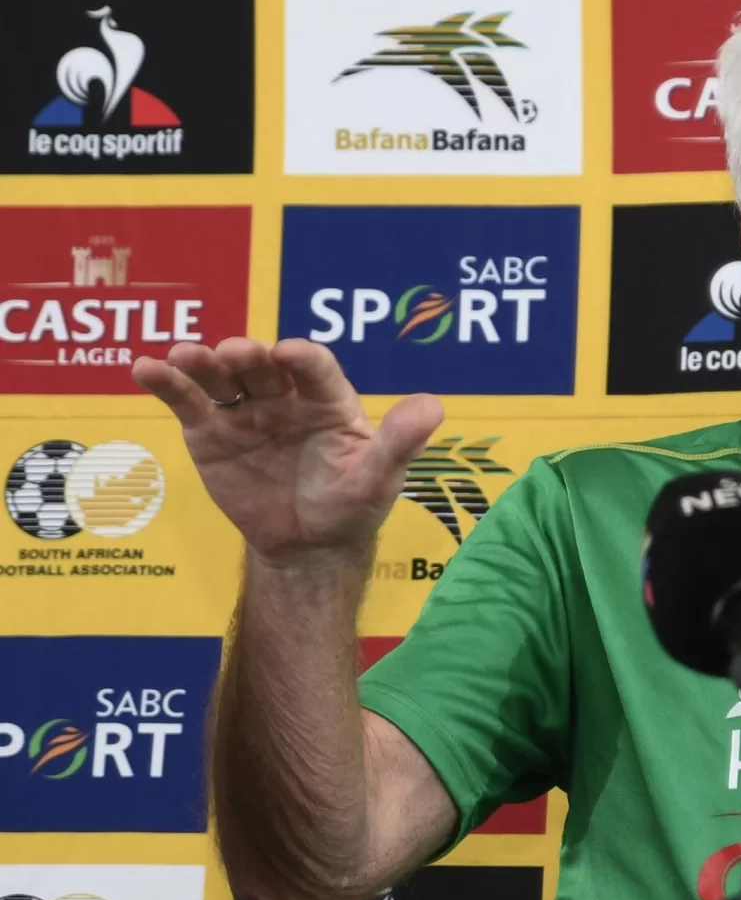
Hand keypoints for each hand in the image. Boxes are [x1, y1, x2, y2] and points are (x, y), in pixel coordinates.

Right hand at [131, 337, 442, 561]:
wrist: (308, 546)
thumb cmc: (350, 505)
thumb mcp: (381, 478)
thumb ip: (401, 442)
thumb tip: (434, 406)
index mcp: (329, 400)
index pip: (316, 368)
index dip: (302, 358)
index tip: (287, 354)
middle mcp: (284, 396)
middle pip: (261, 366)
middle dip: (247, 356)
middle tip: (234, 353)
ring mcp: (245, 411)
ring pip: (220, 377)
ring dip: (201, 362)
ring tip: (184, 357)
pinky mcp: (210, 432)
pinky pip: (187, 402)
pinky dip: (166, 383)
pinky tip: (147, 368)